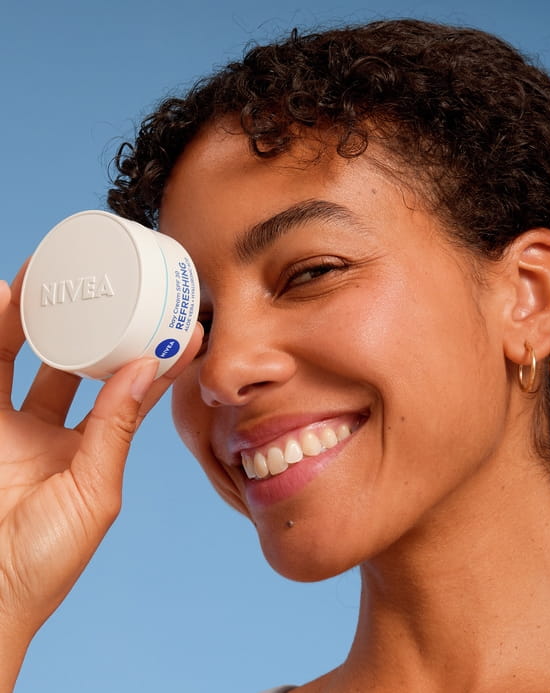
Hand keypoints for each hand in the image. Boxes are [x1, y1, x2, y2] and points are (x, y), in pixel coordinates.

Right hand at [0, 265, 200, 688]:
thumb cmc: (42, 562)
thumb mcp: (93, 491)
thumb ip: (114, 428)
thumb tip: (146, 368)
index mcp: (85, 450)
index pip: (124, 391)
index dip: (148, 356)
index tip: (180, 320)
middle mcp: (43, 432)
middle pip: (66, 363)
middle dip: (83, 326)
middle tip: (105, 285)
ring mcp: (2, 426)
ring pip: (13, 357)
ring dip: (28, 318)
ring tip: (45, 278)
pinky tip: (0, 296)